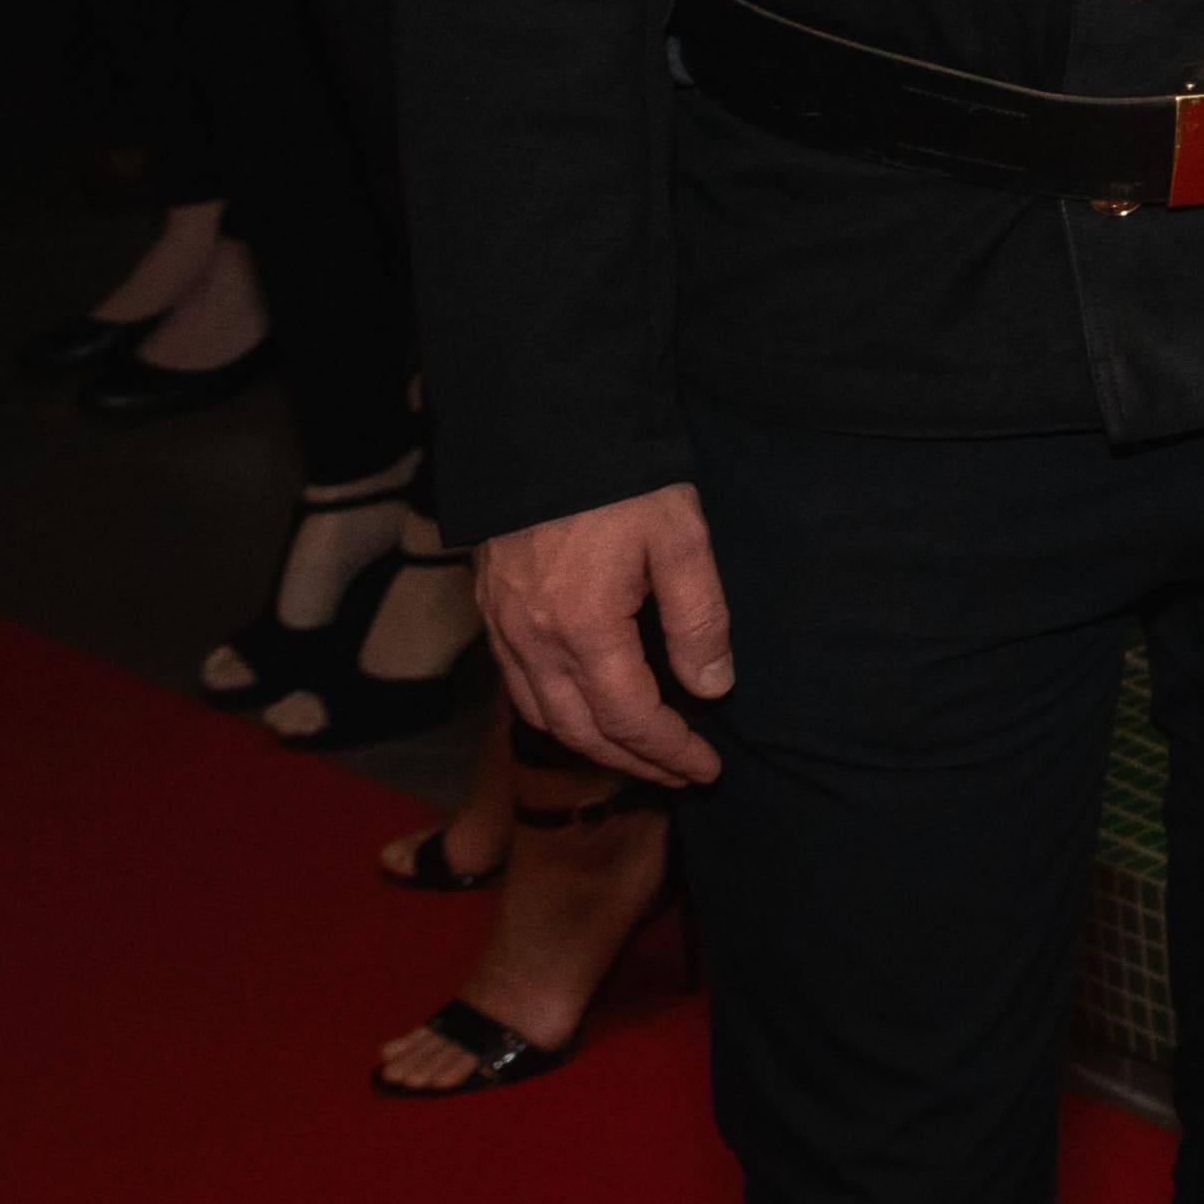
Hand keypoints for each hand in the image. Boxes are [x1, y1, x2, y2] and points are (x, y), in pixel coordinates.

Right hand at [480, 482, 735, 782]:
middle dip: (634, 762)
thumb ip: (699, 619)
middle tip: (679, 773)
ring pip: (543, 716)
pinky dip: (556, 714)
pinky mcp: (490, 613)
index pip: (630, 719)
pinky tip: (587, 710)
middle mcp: (533, 642)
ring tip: (639, 754)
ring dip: (592, 745)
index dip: (670, 751)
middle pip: (581, 731)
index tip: (706, 768)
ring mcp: (503, 630)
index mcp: (584, 629)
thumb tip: (712, 688)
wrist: (543, 430)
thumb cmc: (621, 481)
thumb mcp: (681, 540)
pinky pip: (520, 687)